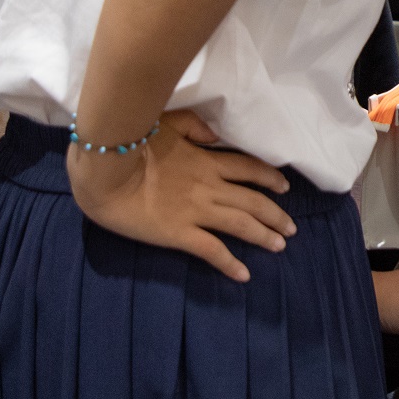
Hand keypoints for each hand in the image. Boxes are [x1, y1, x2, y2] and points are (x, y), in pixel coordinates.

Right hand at [67, 108, 296, 282]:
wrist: (106, 171)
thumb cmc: (133, 143)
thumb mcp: (169, 122)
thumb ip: (196, 128)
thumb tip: (217, 137)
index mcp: (206, 160)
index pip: (248, 168)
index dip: (270, 178)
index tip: (285, 187)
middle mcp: (208, 187)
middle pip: (252, 200)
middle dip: (275, 214)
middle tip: (291, 227)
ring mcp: (195, 211)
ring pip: (240, 224)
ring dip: (264, 235)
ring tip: (280, 246)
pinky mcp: (179, 234)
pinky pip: (211, 250)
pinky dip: (230, 264)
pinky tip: (244, 275)